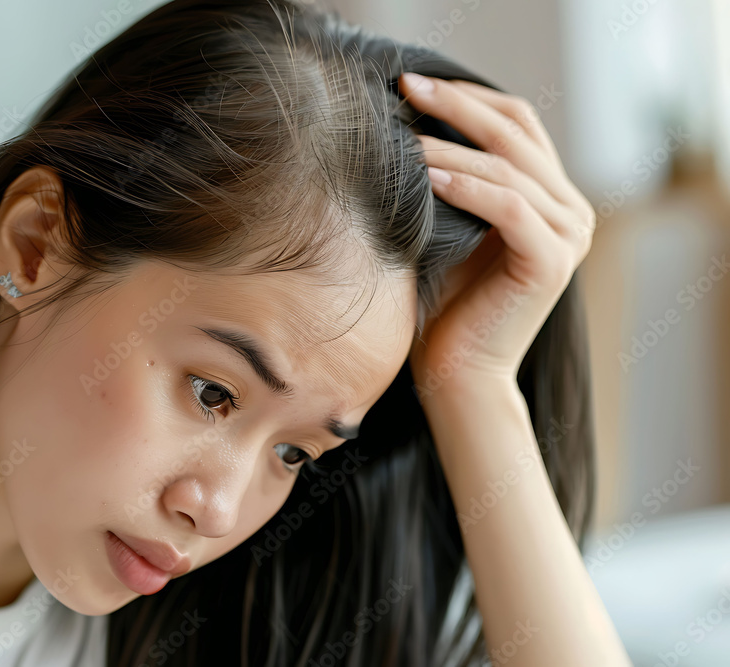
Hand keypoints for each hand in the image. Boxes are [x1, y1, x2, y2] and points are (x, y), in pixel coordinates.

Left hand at [396, 72, 596, 391]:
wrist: (456, 374)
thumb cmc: (442, 304)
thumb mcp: (449, 226)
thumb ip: (452, 181)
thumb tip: (412, 124)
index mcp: (551, 197)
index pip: (516, 124)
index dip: (468, 99)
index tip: (413, 85)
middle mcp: (571, 211)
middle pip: (515, 135)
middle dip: (456, 106)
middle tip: (406, 88)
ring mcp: (569, 235)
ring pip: (508, 169)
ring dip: (450, 150)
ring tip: (403, 138)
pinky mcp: (552, 261)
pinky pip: (509, 207)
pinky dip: (467, 188)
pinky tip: (428, 177)